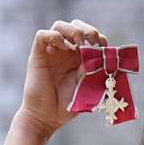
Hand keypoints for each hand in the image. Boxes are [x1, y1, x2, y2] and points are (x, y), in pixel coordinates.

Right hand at [17, 19, 108, 137]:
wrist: (47, 118)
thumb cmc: (67, 105)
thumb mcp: (85, 87)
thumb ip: (93, 73)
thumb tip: (101, 58)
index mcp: (78, 57)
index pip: (89, 37)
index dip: (98, 38)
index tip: (105, 48)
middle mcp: (65, 51)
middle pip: (75, 26)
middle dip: (87, 30)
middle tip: (94, 42)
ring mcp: (51, 51)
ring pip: (59, 26)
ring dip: (72, 30)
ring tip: (80, 44)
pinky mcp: (38, 55)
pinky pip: (42, 36)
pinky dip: (53, 36)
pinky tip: (64, 47)